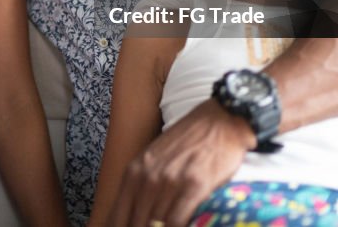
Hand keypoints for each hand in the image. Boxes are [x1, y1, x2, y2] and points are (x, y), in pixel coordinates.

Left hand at [108, 99, 255, 226]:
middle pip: (135, 222)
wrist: (219, 120)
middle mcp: (149, 176)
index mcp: (135, 170)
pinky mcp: (194, 185)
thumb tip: (131, 213)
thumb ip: (141, 183)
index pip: (118, 214)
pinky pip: (177, 219)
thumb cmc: (187, 140)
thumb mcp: (154, 157)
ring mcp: (171, 181)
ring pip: (155, 224)